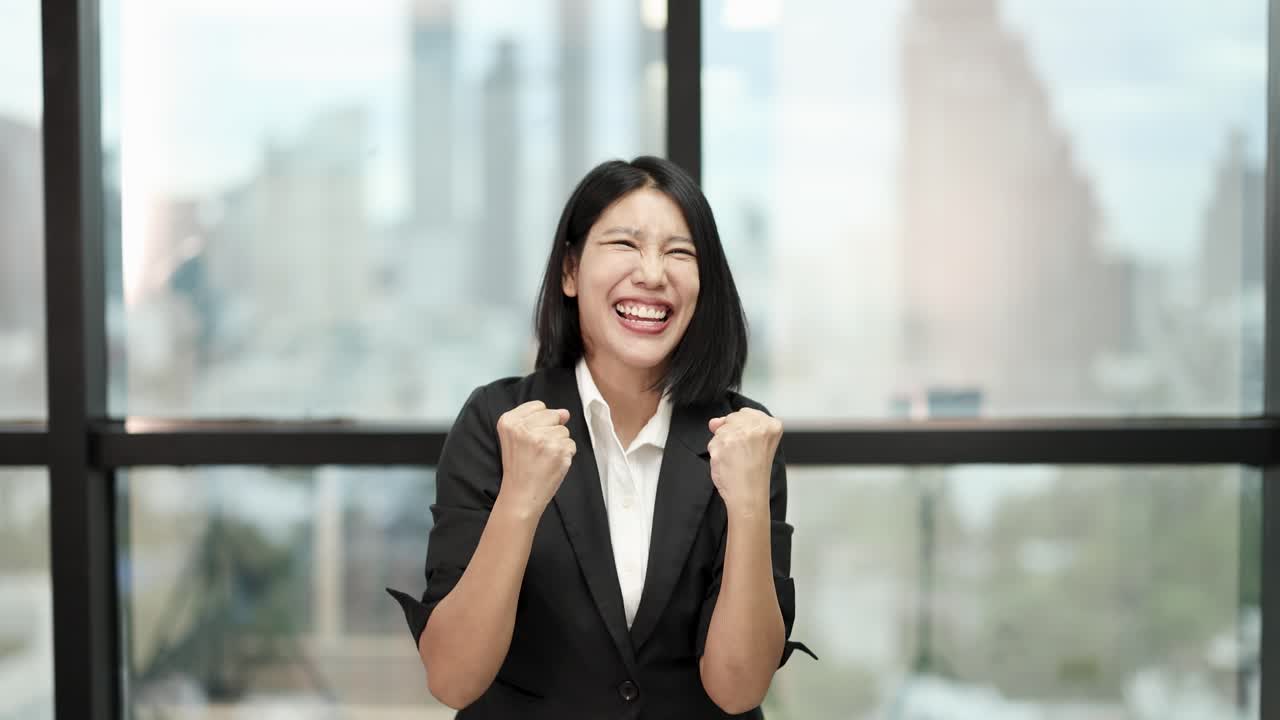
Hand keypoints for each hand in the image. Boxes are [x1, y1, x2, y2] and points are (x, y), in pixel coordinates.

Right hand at [495, 401, 576, 517]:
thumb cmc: (519, 466)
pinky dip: (566, 454)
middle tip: (537, 450)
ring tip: (544, 458)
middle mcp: (524, 428)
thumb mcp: (516, 437)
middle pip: (553, 415)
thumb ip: (538, 419)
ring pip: (564, 430)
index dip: (539, 422)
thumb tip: (565, 413)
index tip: (530, 438)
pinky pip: (571, 443)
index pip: (538, 406)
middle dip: (550, 430)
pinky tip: (552, 463)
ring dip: (559, 443)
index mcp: (508, 421)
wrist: (520, 495)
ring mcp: (542, 438)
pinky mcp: (558, 450)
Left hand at [706, 408, 781, 514]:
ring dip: (723, 445)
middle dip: (731, 434)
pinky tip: (727, 463)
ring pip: (721, 430)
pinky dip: (716, 453)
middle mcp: (757, 426)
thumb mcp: (757, 444)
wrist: (749, 495)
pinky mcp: (724, 442)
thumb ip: (737, 426)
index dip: (742, 429)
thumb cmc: (754, 474)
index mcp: (772, 425)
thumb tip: (714, 422)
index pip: (747, 413)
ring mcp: (740, 433)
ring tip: (736, 460)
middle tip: (742, 453)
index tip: (748, 444)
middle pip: (732, 418)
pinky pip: (712, 442)